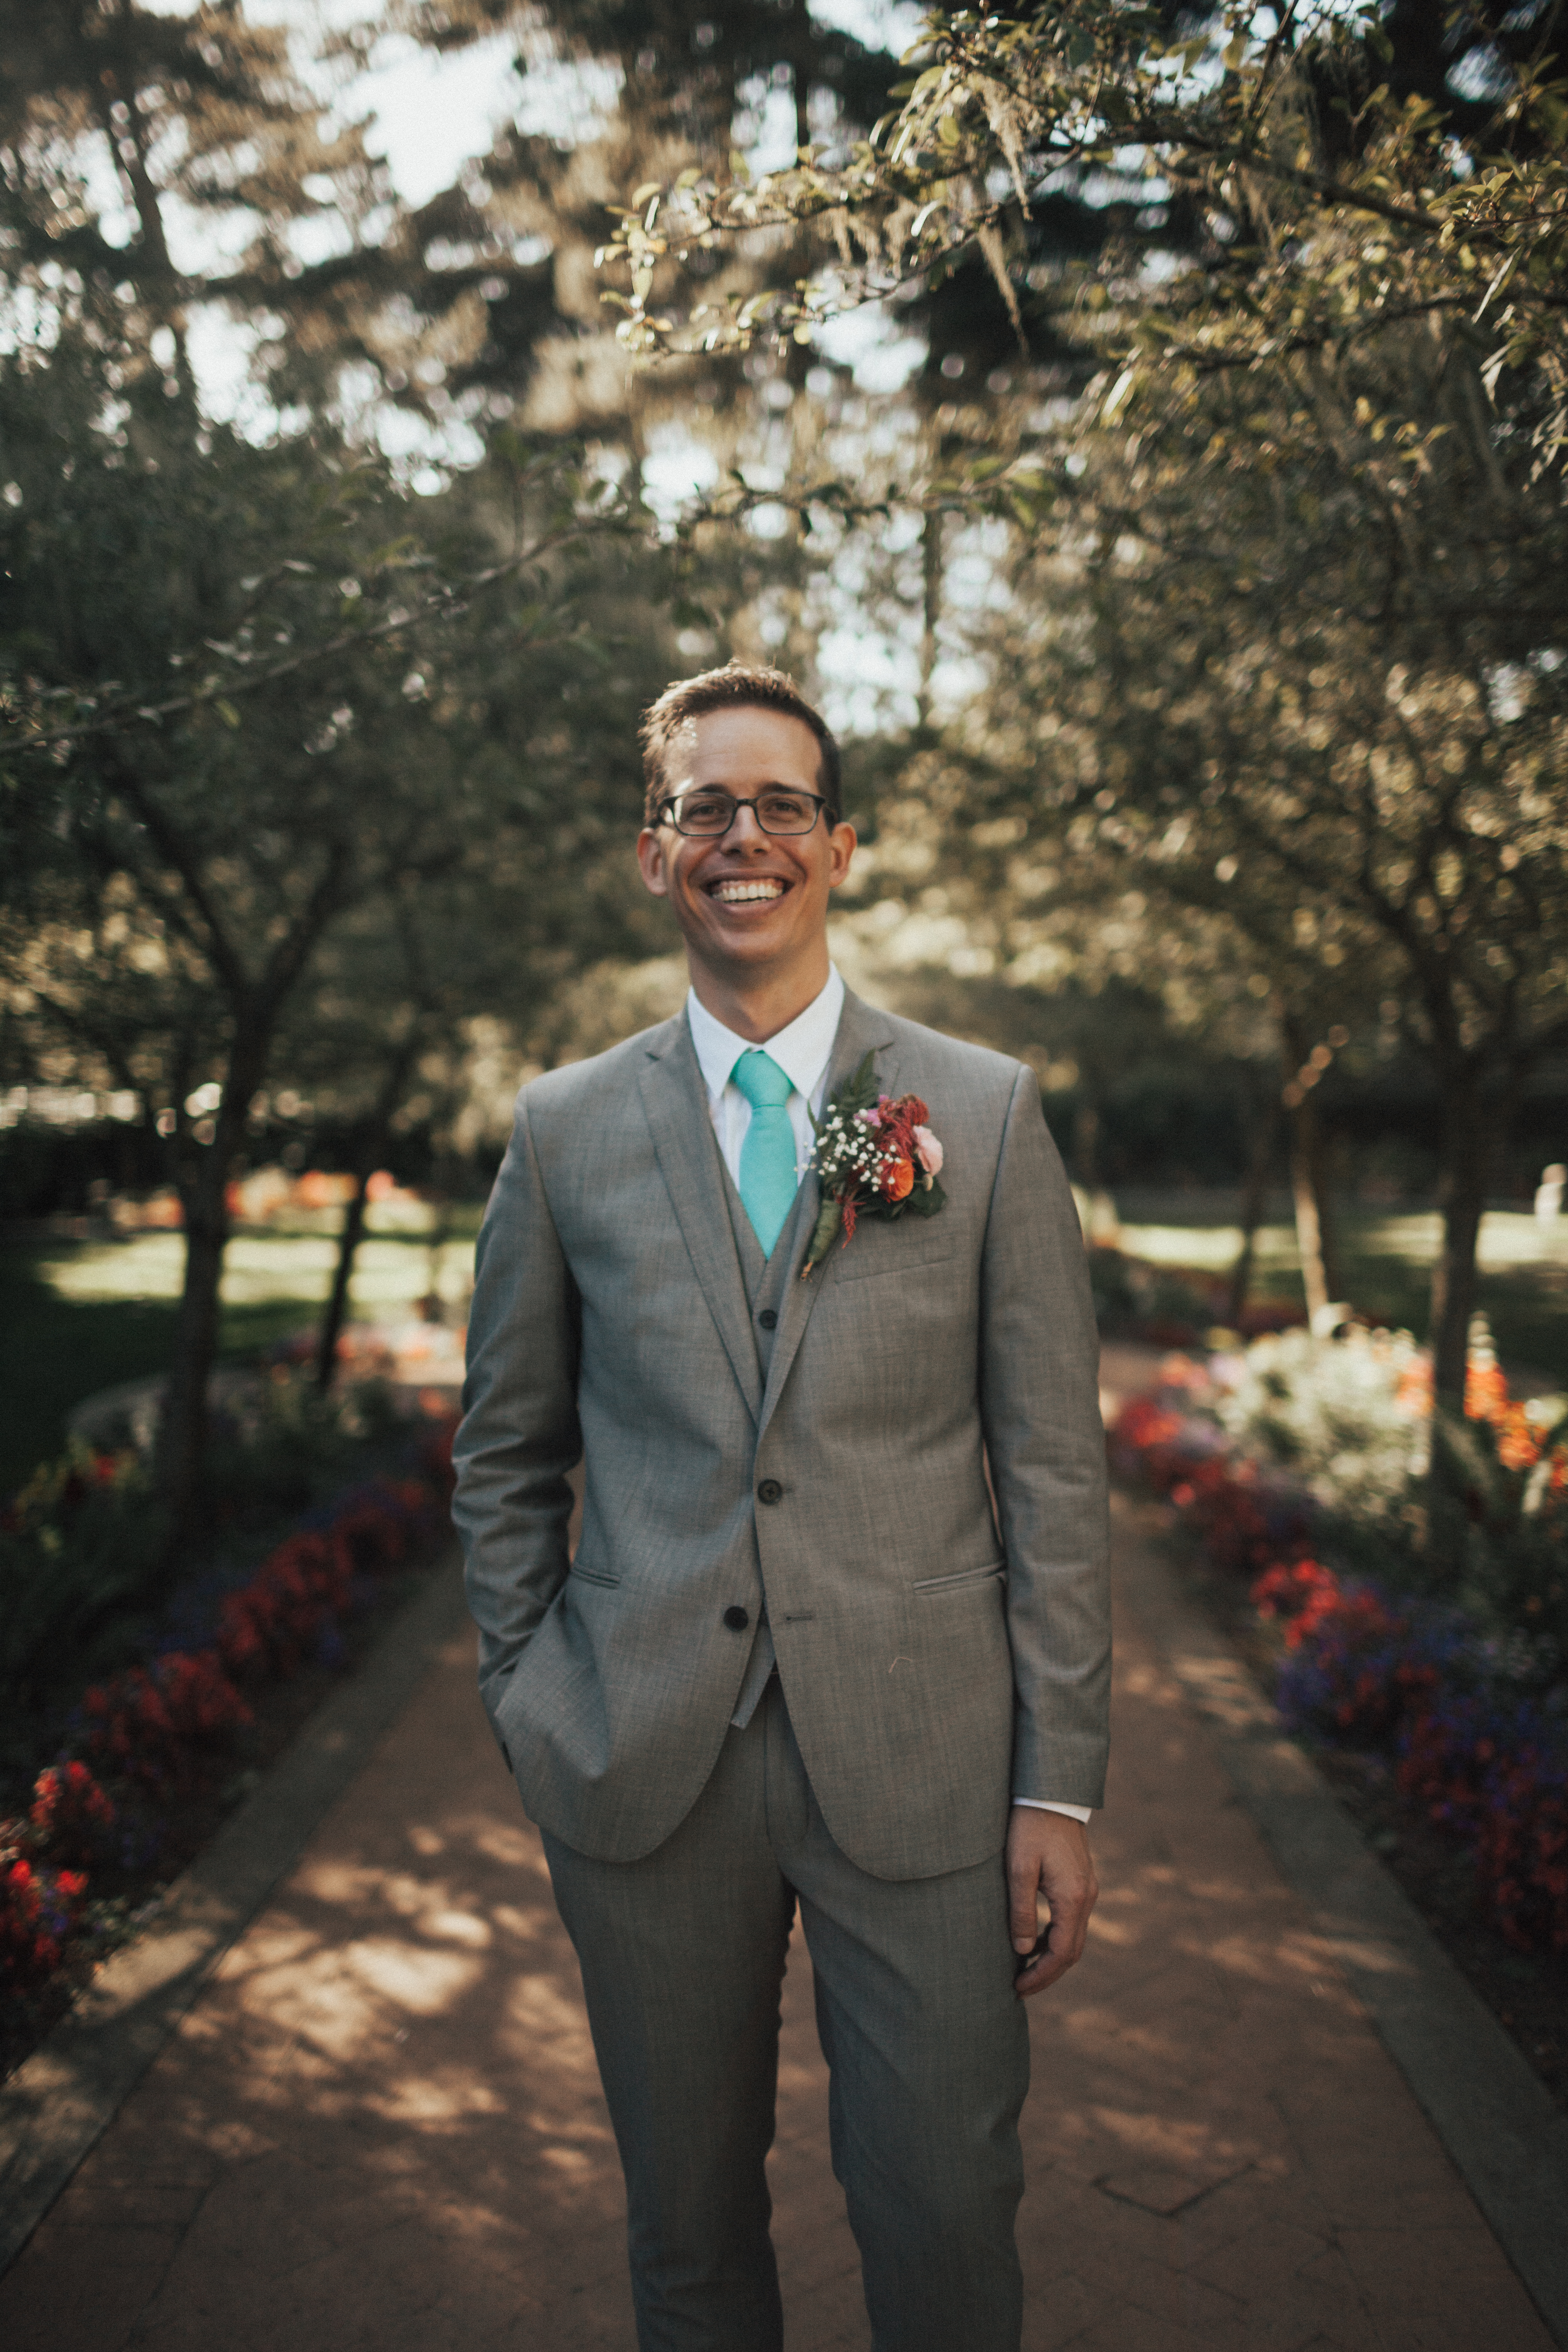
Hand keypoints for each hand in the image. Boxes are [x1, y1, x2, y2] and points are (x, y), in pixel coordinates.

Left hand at [1007, 1807, 1097, 1999]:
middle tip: (1020, 1987)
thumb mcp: (1019, 1868)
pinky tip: (1035, 1941)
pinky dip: (1055, 1938)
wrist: (1050, 1794)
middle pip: (1072, 1951)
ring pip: (1073, 1937)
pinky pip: (1071, 1921)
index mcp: (1073, 1898)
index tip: (1018, 1988)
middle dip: (1047, 1973)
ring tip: (1023, 1969)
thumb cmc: (1029, 1827)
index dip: (1041, 1975)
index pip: (1062, 1953)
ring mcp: (1087, 1890)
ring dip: (1051, 1957)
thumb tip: (1023, 1950)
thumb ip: (1022, 1911)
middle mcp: (1087, 1898)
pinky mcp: (1081, 1882)